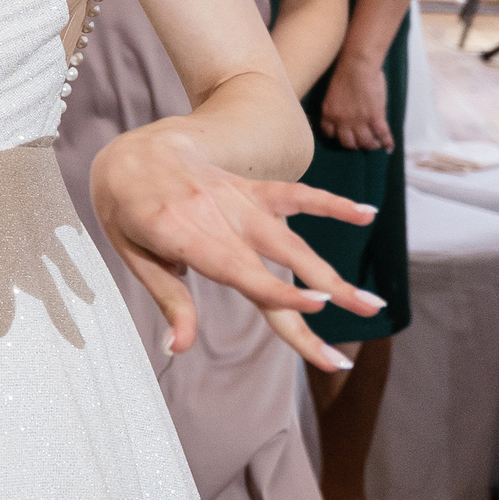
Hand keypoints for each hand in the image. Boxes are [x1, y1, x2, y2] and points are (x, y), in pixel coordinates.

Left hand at [88, 126, 381, 371]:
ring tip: (372, 304)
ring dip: (333, 273)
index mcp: (181, 233)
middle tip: (356, 329)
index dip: (276, 287)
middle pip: (275, 261)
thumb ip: (167, 298)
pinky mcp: (252, 190)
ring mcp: (239, 201)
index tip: (314, 306)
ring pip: (292, 239)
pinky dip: (330, 203)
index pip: (237, 268)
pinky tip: (367, 215)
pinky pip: (294, 194)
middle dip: (321, 294)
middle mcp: (217, 216)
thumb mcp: (132, 253)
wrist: (132, 151)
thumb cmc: (126, 208)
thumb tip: (178, 348)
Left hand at [319, 58, 393, 151]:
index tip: (346, 136)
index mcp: (328, 113)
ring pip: (365, 142)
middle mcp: (341, 121)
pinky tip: (389, 148)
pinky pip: (382, 135)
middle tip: (362, 142)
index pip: (330, 134)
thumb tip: (347, 114)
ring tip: (376, 144)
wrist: (357, 67)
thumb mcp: (333, 95)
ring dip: (371, 145)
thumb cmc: (345, 75)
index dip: (339, 136)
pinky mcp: (375, 117)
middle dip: (355, 145)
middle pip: (348, 143)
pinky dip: (387, 143)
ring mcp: (359, 120)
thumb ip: (338, 107)